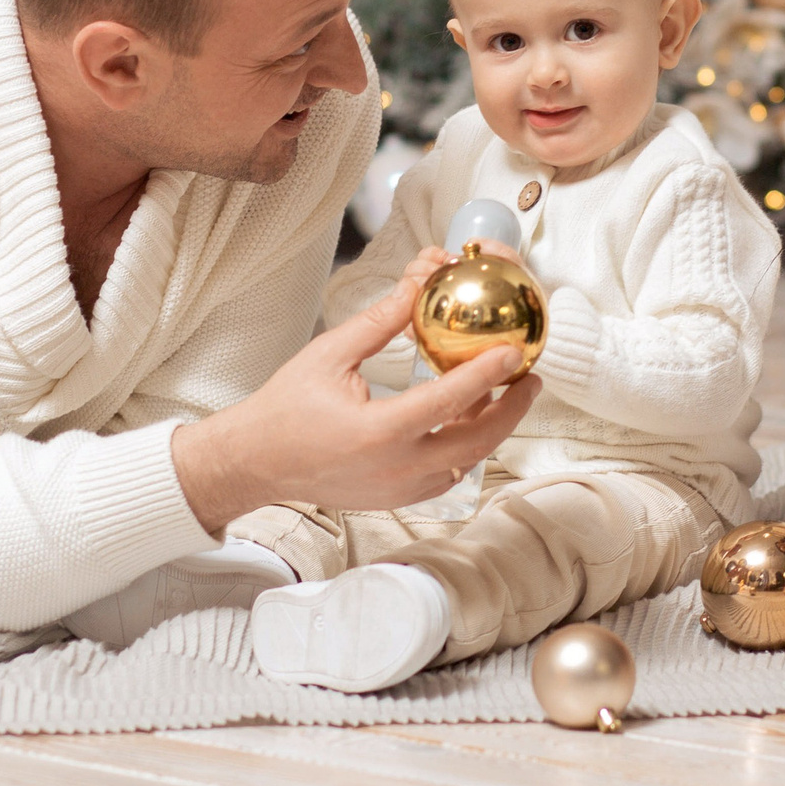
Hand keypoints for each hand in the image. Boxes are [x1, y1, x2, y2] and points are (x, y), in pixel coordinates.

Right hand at [172, 268, 540, 530]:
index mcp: (378, 432)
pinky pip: (447, 474)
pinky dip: (464, 446)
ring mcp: (399, 490)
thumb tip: (416, 286)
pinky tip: (466, 417)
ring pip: (467, 461)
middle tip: (529, 379)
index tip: (515, 352)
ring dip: (489, 428)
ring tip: (502, 392)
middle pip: (477, 442)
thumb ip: (379, 323)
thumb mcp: (329, 355)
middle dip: (511, 410)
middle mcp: (396, 469)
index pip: (449, 400)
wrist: (255, 463)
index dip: (488, 373)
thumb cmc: (285, 407)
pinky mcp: (397, 499)